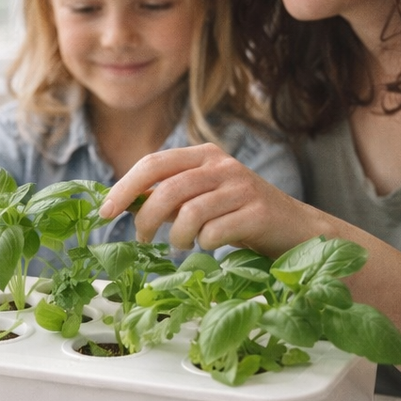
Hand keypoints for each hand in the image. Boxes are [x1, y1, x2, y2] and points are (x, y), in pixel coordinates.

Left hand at [99, 143, 324, 254]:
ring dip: (176, 237)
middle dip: (146, 219)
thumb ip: (168, 195)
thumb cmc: (238, 215)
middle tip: (141, 239)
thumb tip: (122, 202)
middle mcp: (223, 165)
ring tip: (179, 245)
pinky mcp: (259, 212)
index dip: (124, 188)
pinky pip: (214, 233)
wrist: (295, 229)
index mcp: (204, 154)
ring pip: (189, 213)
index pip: (153, 164)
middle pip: (167, 189)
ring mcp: (243, 187)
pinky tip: (211, 245)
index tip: (105, 213)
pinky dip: (204, 245)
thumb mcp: (201, 197)